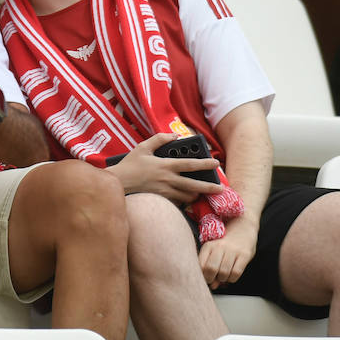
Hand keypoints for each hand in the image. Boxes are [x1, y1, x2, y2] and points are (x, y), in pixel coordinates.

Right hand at [105, 133, 223, 202]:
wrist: (119, 183)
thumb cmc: (130, 165)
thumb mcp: (142, 147)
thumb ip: (159, 139)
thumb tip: (174, 136)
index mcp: (165, 165)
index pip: (190, 164)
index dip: (205, 163)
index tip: (216, 163)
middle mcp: (168, 180)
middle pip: (195, 185)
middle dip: (210, 188)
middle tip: (221, 189)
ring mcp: (165, 192)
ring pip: (188, 196)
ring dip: (196, 194)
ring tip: (200, 192)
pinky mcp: (162, 201)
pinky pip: (178, 203)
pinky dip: (183, 200)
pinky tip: (185, 198)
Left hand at [198, 217, 257, 288]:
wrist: (242, 223)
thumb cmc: (226, 239)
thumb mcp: (214, 248)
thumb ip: (211, 264)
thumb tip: (212, 285)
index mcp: (209, 245)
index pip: (201, 265)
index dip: (202, 276)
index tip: (206, 278)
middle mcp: (219, 247)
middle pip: (211, 269)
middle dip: (212, 279)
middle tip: (214, 280)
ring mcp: (233, 250)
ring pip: (224, 272)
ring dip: (223, 279)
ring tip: (224, 276)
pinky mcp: (244, 254)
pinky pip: (237, 272)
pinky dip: (233, 278)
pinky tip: (232, 275)